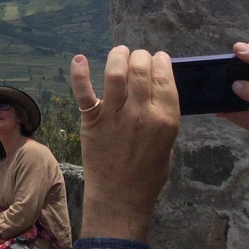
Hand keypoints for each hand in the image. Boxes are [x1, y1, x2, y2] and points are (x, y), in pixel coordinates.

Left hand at [70, 47, 179, 242]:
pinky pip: (84, 92)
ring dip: (117, 56)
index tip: (157, 57)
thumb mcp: (168, 143)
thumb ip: (163, 115)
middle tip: (136, 55)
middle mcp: (141, 113)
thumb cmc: (148, 173)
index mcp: (166, 119)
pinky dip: (79, 73)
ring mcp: (114, 116)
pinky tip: (79, 59)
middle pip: (141, 70)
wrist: (120, 196)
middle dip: (140, 56)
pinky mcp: (91, 120)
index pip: (165, 78)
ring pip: (115, 73)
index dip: (160, 61)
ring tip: (118, 52)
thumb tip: (157, 87)